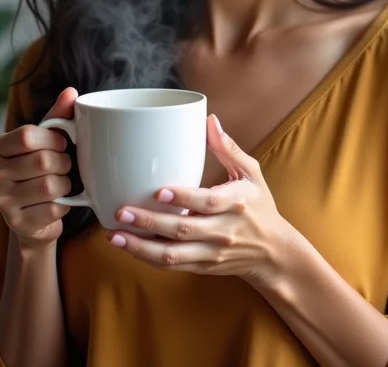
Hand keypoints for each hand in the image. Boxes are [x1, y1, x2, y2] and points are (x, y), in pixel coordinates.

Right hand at [0, 88, 77, 248]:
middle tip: (64, 166)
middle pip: (42, 161)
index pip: (28, 135)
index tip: (62, 144)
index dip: (54, 139)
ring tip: (61, 184)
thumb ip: (59, 115)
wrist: (35, 216)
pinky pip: (53, 209)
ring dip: (65, 184)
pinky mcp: (16, 223)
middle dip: (64, 163)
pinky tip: (57, 202)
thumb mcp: (48, 139)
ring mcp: (1, 201)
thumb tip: (71, 92)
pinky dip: (64, 205)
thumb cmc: (42, 168)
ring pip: (49, 185)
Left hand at [107, 115, 295, 289]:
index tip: (158, 191)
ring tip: (114, 235)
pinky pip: (172, 266)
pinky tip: (128, 247)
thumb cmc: (259, 206)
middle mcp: (224, 231)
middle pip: (184, 229)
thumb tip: (209, 120)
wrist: (273, 253)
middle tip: (122, 211)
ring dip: (141, 247)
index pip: (208, 202)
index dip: (183, 198)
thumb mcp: (252, 173)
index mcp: (236, 203)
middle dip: (150, 222)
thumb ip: (229, 148)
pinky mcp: (202, 267)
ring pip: (173, 255)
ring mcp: (211, 253)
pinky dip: (148, 258)